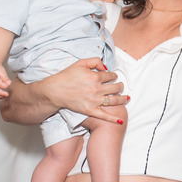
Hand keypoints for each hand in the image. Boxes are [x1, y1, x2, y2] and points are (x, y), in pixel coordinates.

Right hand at [0, 58, 127, 125]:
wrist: (55, 91)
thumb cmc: (66, 76)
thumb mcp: (80, 63)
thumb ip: (95, 61)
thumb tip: (106, 67)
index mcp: (95, 76)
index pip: (111, 76)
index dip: (113, 75)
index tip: (112, 77)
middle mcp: (97, 89)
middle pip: (116, 87)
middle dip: (120, 86)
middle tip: (120, 86)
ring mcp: (95, 101)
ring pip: (114, 100)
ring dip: (123, 99)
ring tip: (126, 98)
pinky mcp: (90, 110)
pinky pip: (105, 116)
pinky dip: (113, 119)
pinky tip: (120, 121)